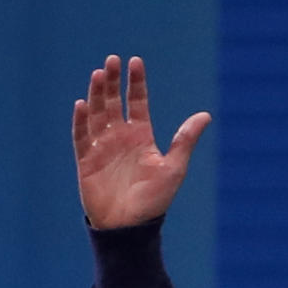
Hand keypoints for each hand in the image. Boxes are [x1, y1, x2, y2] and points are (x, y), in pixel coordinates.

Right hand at [72, 55, 210, 228]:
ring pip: (97, 114)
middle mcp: (121, 137)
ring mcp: (102, 147)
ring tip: (99, 74)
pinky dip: (81, 121)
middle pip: (114, 102)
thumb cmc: (155, 199)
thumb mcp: (174, 167)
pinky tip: (82, 104)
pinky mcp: (86, 160)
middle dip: (113, 82)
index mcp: (142, 136)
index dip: (136, 83)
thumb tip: (205, 115)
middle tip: (112, 61)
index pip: (137, 102)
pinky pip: (81, 136)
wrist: (131, 226)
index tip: (136, 62)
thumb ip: (185, 140)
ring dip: (97, 94)